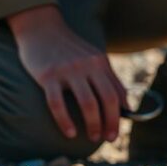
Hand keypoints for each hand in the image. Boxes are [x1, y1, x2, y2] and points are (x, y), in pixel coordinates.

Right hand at [7, 5, 126, 142]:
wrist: (40, 27)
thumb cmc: (69, 48)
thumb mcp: (94, 58)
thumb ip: (110, 79)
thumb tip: (126, 107)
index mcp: (100, 63)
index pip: (117, 94)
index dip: (119, 116)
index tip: (117, 131)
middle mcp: (87, 66)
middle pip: (107, 99)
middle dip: (111, 123)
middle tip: (109, 138)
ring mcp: (67, 71)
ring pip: (87, 103)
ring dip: (93, 124)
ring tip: (93, 137)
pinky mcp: (47, 76)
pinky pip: (57, 103)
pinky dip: (65, 121)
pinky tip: (70, 133)